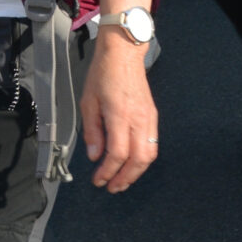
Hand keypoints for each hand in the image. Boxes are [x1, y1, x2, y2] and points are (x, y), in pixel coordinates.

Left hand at [78, 31, 158, 193]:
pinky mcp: (152, 115)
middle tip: (112, 187)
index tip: (98, 180)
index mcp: (120, 115)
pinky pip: (153, 143)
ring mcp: (148, 117)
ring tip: (123, 180)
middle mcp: (138, 118)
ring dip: (137, 172)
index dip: (107, 172)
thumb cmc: (104, 73)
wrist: (124, 54)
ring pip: (150, 154)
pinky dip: (144, 158)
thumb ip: (92, 131)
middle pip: (138, 159)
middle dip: (125, 178)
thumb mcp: (88, 102)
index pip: (118, 154)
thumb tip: (94, 155)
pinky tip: (133, 162)